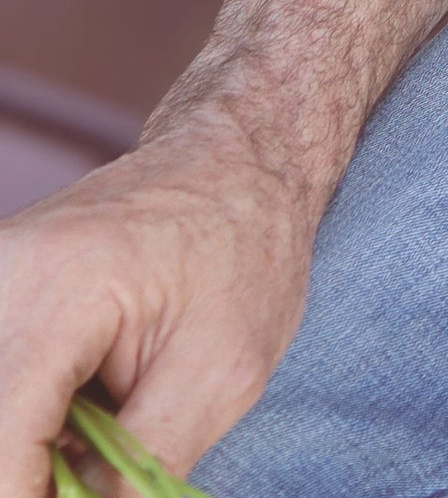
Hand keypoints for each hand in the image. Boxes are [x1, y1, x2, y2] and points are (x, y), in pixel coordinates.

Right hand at [0, 118, 315, 497]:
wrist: (237, 161)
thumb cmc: (245, 252)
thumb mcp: (221, 374)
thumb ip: (139, 468)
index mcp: (59, 289)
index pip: (2, 445)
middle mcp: (3, 277)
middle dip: (34, 479)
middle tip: (106, 471)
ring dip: (34, 452)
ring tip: (104, 433)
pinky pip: (2, 387)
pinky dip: (33, 422)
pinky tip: (85, 410)